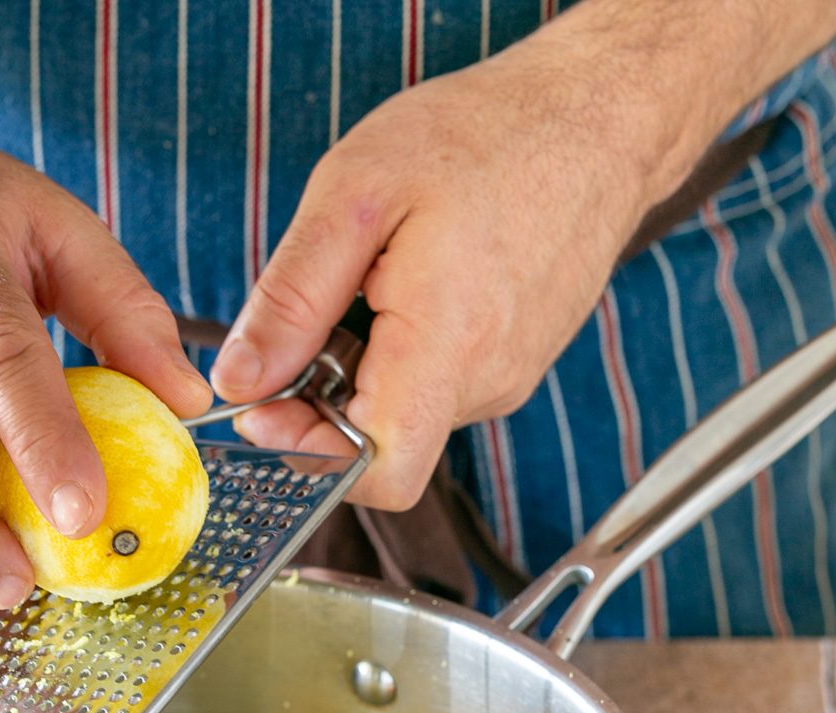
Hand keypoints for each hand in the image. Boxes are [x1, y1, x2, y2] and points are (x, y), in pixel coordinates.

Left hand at [210, 17, 680, 510]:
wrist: (597, 114)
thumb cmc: (483, 137)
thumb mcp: (354, 197)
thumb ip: (291, 300)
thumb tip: (239, 381)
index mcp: (446, 348)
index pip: (380, 476)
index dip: (312, 457)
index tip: (267, 407)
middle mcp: (486, 382)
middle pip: (380, 444)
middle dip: (324, 399)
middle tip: (314, 313)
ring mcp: (507, 379)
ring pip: (407, 413)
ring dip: (365, 369)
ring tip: (376, 280)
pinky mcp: (515, 365)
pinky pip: (439, 386)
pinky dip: (404, 353)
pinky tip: (411, 283)